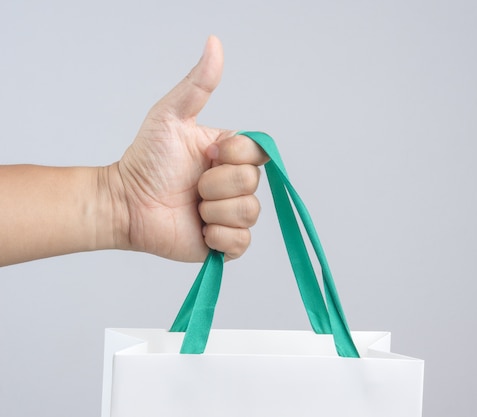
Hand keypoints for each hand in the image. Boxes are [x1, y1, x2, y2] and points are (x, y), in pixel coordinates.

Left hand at [113, 36, 266, 261]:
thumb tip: (214, 43)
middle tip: (190, 185)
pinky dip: (217, 236)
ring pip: (248, 213)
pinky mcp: (226, 243)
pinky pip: (241, 242)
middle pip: (252, 184)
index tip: (203, 155)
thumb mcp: (170, 117)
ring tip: (191, 207)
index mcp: (231, 156)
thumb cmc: (146, 160)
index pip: (258, 154)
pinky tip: (197, 228)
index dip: (232, 157)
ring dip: (213, 211)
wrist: (125, 203)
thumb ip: (197, 84)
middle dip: (214, 185)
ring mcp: (232, 214)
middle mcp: (235, 184)